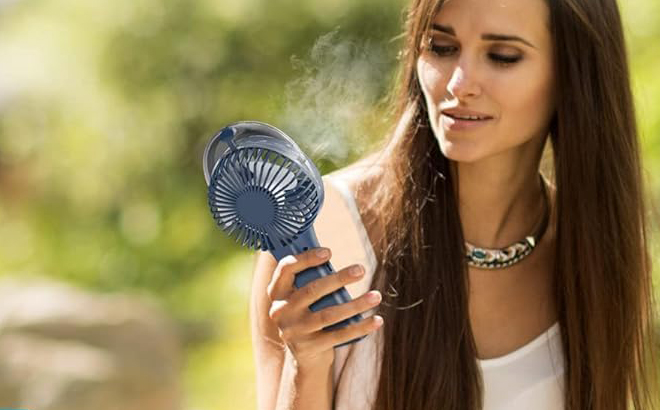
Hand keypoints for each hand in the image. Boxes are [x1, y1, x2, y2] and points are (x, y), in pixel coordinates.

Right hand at [266, 247, 382, 369]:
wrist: (304, 357)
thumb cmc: (309, 315)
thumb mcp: (301, 298)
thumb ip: (309, 279)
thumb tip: (329, 254)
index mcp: (276, 293)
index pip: (286, 269)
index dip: (306, 258)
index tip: (329, 252)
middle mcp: (280, 311)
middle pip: (312, 290)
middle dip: (339, 278)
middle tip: (361, 269)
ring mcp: (294, 331)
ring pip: (329, 314)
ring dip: (356, 304)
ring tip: (376, 296)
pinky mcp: (309, 348)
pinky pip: (339, 335)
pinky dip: (360, 327)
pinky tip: (376, 320)